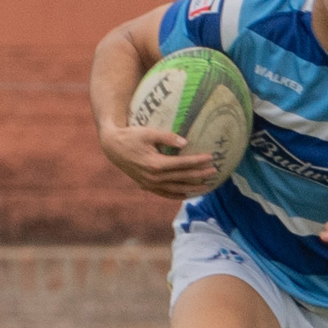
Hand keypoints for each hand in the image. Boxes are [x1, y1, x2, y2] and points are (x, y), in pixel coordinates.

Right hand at [98, 122, 218, 198]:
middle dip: (200, 175)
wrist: (112, 147)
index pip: (183, 164)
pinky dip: (177, 195)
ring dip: (192, 188)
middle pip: (182, 178)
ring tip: (207, 186)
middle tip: (215, 171)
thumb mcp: (148, 132)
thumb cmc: (131, 136)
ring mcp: (150, 184)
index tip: (211, 158)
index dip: (198, 161)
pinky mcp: (146, 186)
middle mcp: (154, 177)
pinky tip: (187, 194)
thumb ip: (167, 137)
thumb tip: (185, 142)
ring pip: (176, 189)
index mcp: (156, 164)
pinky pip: (165, 193)